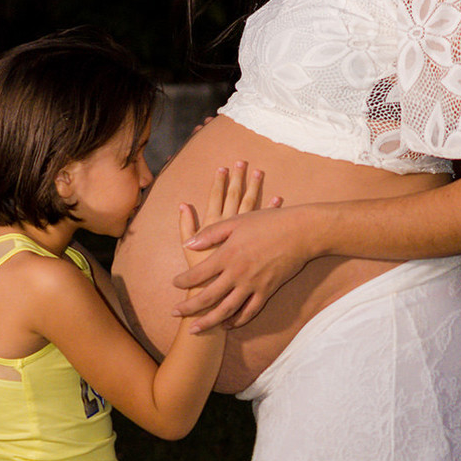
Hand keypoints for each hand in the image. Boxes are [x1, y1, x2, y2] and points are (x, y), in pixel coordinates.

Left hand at [173, 203, 312, 329]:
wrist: (301, 232)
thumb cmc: (269, 222)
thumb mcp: (237, 221)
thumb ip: (210, 234)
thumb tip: (188, 244)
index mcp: (227, 254)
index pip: (198, 273)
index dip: (184, 281)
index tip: (174, 284)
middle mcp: (238, 273)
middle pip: (208, 297)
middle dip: (189, 308)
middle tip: (175, 314)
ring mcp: (253, 285)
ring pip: (227, 310)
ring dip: (209, 321)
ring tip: (196, 329)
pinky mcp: (267, 292)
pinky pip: (250, 311)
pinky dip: (238, 321)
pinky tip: (228, 325)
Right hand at [177, 160, 281, 274]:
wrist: (221, 298)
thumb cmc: (204, 278)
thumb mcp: (190, 252)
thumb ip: (187, 227)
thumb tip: (183, 205)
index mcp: (215, 228)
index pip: (217, 199)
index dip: (219, 183)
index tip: (222, 168)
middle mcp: (233, 229)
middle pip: (236, 198)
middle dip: (239, 179)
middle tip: (242, 162)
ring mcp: (248, 236)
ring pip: (254, 206)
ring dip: (256, 189)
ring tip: (259, 173)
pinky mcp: (259, 244)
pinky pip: (268, 223)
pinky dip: (272, 209)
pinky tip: (277, 198)